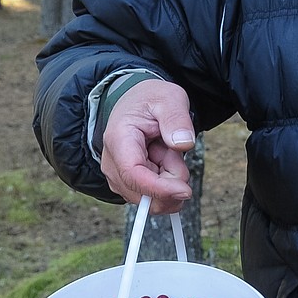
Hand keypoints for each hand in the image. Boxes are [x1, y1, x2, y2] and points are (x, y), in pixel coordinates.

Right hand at [99, 78, 196, 212]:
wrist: (138, 101)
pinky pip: (154, 196)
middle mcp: (113, 163)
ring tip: (166, 150)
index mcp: (119, 140)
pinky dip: (166, 182)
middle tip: (174, 150)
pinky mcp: (128, 184)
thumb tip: (184, 144)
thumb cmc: (150, 99)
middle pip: (144, 192)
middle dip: (171, 181)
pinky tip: (163, 160)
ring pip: (151, 198)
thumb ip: (176, 120)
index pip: (133, 174)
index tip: (185, 190)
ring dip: (169, 179)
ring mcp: (118, 176)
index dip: (159, 188)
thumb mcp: (169, 99)